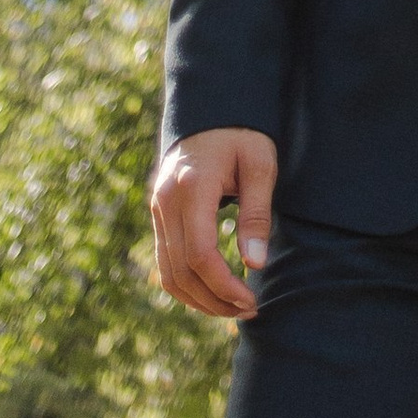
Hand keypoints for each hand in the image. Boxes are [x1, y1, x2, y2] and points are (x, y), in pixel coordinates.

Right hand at [151, 127, 278, 321]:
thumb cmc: (242, 134)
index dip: (224, 285)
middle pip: (181, 271)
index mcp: (191, 187)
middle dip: (213, 300)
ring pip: (167, 273)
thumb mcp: (260, 165)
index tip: (250, 299)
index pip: (200, 254)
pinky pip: (165, 261)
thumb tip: (255, 264)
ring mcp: (157, 207)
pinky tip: (212, 291)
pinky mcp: (158, 213)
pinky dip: (185, 284)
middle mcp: (166, 201)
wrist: (210, 108)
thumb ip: (256, 214)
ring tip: (231, 307)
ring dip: (198, 299)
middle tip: (247, 309)